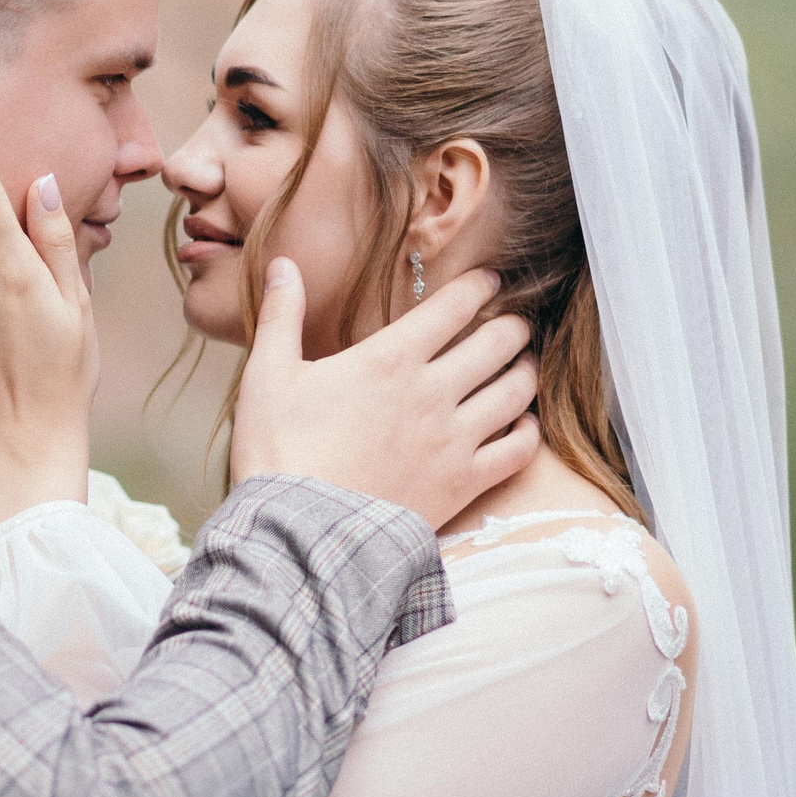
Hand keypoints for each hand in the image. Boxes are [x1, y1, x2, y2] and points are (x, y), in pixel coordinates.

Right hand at [231, 258, 540, 532]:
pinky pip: (517, 452)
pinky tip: (523, 425)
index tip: (491, 279)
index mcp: (390, 358)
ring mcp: (453, 440)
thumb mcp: (267, 374)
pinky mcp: (462, 484)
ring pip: (516, 392)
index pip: (453, 306)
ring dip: (526, 372)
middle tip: (514, 321)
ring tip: (525, 365)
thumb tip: (283, 263)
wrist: (299, 533)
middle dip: (512, 325)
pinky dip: (528, 433)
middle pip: (498, 344)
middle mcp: (432, 392)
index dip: (480, 285)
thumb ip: (282, 315)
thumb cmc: (279, 451)